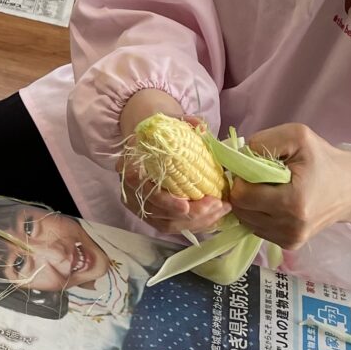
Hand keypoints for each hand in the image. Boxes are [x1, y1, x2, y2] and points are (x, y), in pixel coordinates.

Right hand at [117, 90, 229, 235]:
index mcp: (129, 164)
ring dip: (196, 221)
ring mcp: (140, 205)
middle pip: (156, 212)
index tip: (186, 206)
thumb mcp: (173, 123)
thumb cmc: (164, 135)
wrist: (154, 144)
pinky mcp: (153, 216)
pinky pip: (173, 227)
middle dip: (190, 214)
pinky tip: (215, 216)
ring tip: (221, 208)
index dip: (163, 200)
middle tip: (216, 204)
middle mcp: (130, 189)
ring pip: (166, 224)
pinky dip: (195, 225)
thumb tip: (201, 127)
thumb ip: (186, 123)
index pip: (139, 187)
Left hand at [226, 124, 350, 248]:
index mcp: (293, 202)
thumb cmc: (323, 159)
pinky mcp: (289, 245)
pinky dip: (259, 214)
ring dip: (250, 203)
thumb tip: (235, 157)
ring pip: (245, 220)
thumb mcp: (297, 136)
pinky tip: (274, 202)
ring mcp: (290, 240)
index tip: (254, 167)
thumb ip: (263, 142)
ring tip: (270, 189)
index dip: (241, 178)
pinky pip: (257, 228)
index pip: (242, 195)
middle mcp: (290, 227)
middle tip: (260, 177)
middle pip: (240, 210)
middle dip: (244, 190)